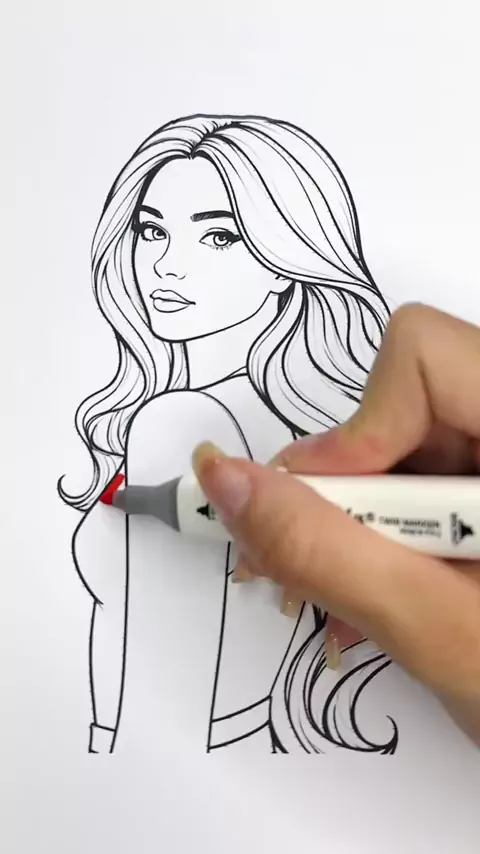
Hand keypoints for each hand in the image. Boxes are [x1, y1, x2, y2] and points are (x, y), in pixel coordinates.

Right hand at [193, 304, 479, 744]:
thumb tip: (223, 477)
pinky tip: (378, 590)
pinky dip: (384, 528)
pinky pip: (421, 471)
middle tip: (301, 569)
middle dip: (344, 489)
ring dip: (356, 519)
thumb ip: (326, 552)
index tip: (338, 517)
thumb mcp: (439, 630)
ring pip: (401, 441)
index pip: (424, 359)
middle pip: (403, 400)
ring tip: (343, 601)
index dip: (362, 432)